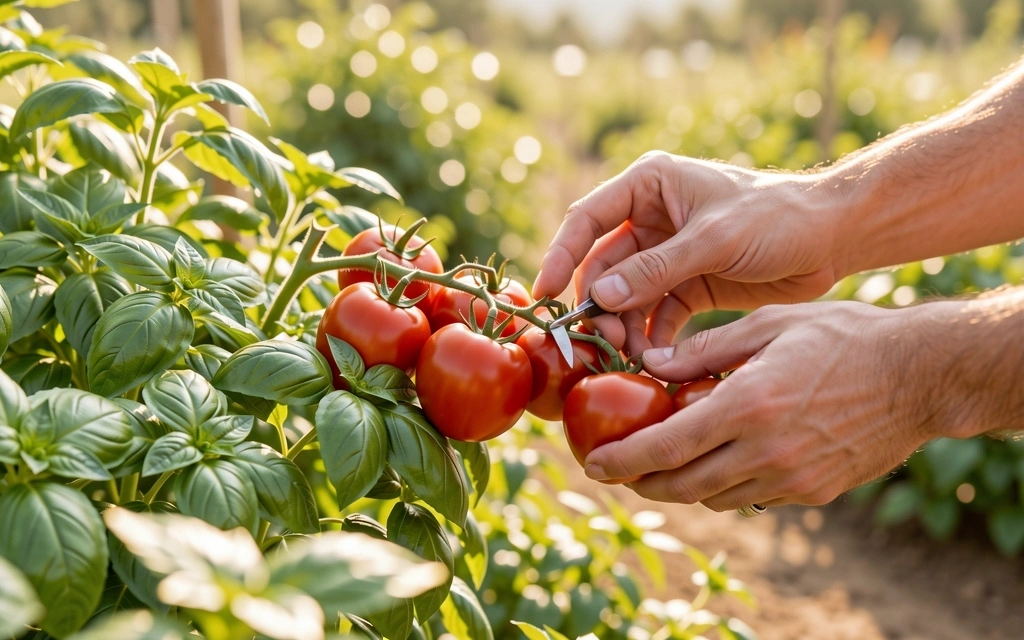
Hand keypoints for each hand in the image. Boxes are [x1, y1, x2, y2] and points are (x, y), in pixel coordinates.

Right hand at [533, 152, 846, 351]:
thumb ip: (657, 268)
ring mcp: (666, 255)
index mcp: (649, 185)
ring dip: (623, 327)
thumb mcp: (714, 239)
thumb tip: (601, 297)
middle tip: (599, 342)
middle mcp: (649, 218)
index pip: (587, 219)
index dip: (561, 256)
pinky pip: (655, 315)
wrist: (832, 237)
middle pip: (603, 266)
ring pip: (626, 296)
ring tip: (628, 356)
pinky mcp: (686, 286)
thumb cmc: (777, 217)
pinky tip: (652, 362)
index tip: (544, 294)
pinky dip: (650, 338)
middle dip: (599, 305)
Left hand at [580, 301, 964, 509]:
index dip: (623, 461)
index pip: (667, 447)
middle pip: (684, 486)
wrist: (920, 376)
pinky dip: (726, 485)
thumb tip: (650, 364)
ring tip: (665, 464)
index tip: (593, 464)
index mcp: (748, 405)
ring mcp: (792, 477)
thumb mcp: (769, 324)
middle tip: (619, 472)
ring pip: (715, 497)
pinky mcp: (814, 491)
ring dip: (682, 485)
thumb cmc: (844, 336)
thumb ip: (705, 349)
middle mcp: (766, 451)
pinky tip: (721, 461)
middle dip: (643, 483)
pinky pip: (753, 498)